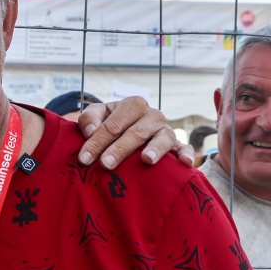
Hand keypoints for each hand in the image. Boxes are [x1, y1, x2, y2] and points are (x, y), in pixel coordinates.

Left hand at [76, 97, 193, 169]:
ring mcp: (165, 129)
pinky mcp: (176, 144)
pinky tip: (185, 163)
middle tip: (106, 164)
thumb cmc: (109, 123)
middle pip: (135, 132)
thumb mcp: (96, 115)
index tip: (84, 159)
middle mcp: (151, 115)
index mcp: (132, 104)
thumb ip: (89, 119)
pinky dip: (186, 153)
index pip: (113, 124)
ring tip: (146, 160)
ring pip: (162, 138)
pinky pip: (184, 147)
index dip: (97, 141)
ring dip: (154, 149)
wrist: (127, 129)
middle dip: (119, 149)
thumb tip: (92, 132)